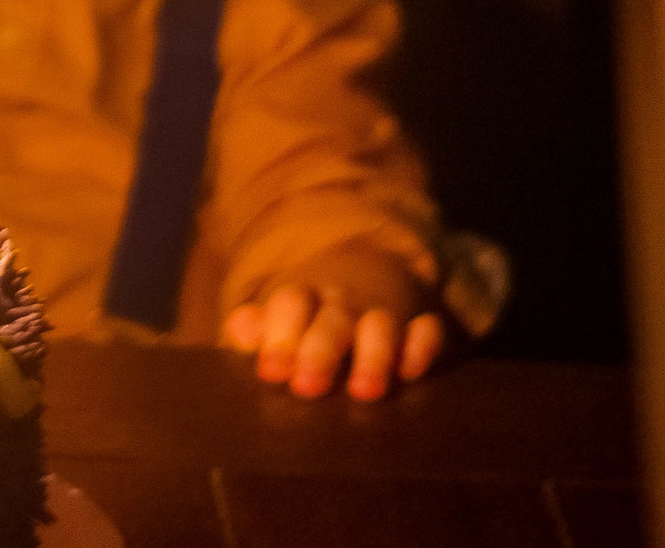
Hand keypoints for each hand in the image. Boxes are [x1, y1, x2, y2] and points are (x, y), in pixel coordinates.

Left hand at [223, 283, 443, 401]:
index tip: (271, 373)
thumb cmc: (308, 315)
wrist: (362, 273)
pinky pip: (427, 330)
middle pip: (332, 320)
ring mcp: (382, 313)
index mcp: (304, 298)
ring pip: (380, 326)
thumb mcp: (278, 318)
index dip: (279, 337)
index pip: (290, 305)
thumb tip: (238, 330)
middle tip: (307, 388)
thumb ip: (257, 328)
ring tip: (364, 392)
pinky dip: (422, 347)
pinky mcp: (417, 326)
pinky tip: (411, 371)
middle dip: (320, 353)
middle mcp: (343, 303)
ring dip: (373, 356)